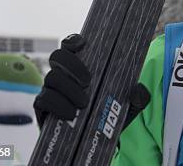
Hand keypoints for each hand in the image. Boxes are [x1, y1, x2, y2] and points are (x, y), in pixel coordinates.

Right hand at [33, 34, 150, 129]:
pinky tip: (70, 115)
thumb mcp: (127, 106)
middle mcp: (63, 73)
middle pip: (57, 57)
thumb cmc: (108, 115)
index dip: (73, 41)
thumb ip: (136, 98)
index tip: (82, 44)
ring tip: (83, 104)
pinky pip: (43, 100)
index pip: (72, 44)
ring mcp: (51, 89)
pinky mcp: (43, 107)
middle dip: (71, 65)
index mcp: (81, 65)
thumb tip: (139, 91)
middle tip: (88, 81)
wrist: (92, 141)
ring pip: (51, 78)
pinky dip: (57, 105)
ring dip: (68, 90)